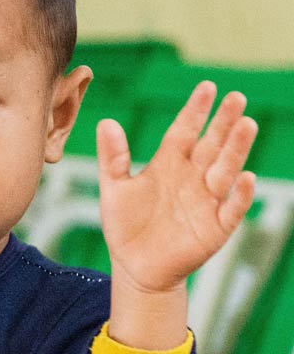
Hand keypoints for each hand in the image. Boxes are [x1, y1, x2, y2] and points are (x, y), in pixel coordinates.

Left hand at [98, 82, 256, 347]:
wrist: (134, 265)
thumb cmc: (125, 224)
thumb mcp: (114, 188)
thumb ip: (112, 157)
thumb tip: (106, 122)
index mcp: (169, 164)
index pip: (184, 131)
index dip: (195, 111)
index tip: (207, 87)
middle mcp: (192, 177)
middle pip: (211, 145)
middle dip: (224, 122)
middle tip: (236, 98)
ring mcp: (206, 200)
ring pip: (225, 170)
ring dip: (236, 149)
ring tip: (247, 125)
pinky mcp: (215, 227)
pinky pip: (231, 208)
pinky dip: (239, 194)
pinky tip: (245, 177)